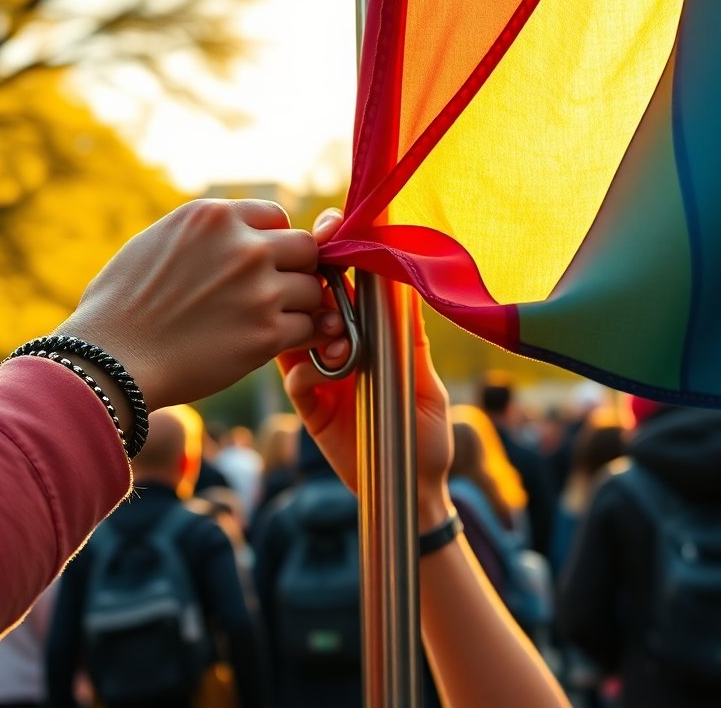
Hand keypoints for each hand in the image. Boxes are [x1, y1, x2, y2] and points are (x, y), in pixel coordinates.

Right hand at [57, 199, 333, 409]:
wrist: (110, 360)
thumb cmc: (120, 307)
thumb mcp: (156, 241)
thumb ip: (205, 234)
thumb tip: (237, 232)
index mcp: (213, 217)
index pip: (276, 215)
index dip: (272, 242)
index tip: (259, 264)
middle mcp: (243, 246)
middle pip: (305, 249)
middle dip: (294, 271)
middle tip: (270, 294)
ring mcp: (260, 290)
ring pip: (312, 290)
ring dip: (295, 307)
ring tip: (261, 322)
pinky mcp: (267, 334)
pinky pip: (308, 328)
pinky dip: (294, 338)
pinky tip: (266, 343)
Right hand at [278, 209, 454, 530]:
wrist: (411, 491)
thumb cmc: (426, 435)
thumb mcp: (425, 380)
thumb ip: (411, 337)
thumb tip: (407, 279)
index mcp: (372, 336)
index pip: (352, 287)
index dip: (343, 257)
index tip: (338, 228)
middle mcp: (343, 349)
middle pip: (317, 302)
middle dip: (317, 286)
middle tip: (325, 283)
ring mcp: (323, 376)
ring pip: (298, 334)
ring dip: (309, 328)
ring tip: (332, 339)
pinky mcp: (310, 406)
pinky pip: (294, 378)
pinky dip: (301, 370)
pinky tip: (315, 375)